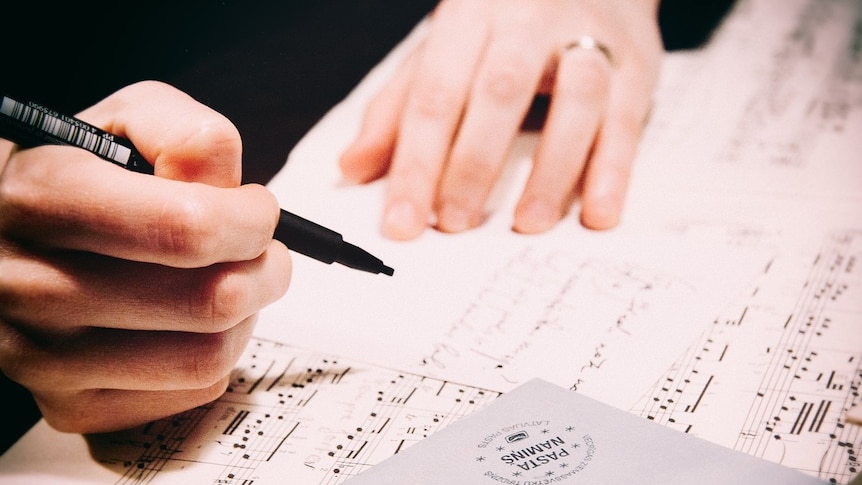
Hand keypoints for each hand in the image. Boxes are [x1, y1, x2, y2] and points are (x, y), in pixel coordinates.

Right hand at [0, 81, 290, 433]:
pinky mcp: (68, 406)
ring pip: (207, 358)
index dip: (251, 220)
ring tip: (226, 282)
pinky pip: (189, 393)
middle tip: (260, 251)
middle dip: (265, 270)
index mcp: (43, 197)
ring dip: (243, 317)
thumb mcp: (128, 120)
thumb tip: (232, 191)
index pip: (188, 229)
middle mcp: (29, 285)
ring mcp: (41, 357)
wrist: (9, 234)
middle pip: (212, 301)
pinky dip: (211, 356)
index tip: (258, 208)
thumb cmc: (82, 174)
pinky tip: (186, 322)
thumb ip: (187, 134)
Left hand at [340, 0, 662, 238]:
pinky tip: (598, 213)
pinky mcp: (636, 62)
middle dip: (473, 166)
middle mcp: (529, 19)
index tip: (402, 221)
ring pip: (575, 101)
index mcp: (470, 15)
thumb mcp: (443, 49)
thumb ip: (398, 108)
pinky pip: (627, 117)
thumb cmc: (503, 21)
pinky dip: (614, 170)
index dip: (416, 162)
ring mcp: (589, 36)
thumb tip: (354, 168)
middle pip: (499, 93)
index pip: (435, 93)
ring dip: (549, 171)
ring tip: (526, 225)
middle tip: (454, 225)